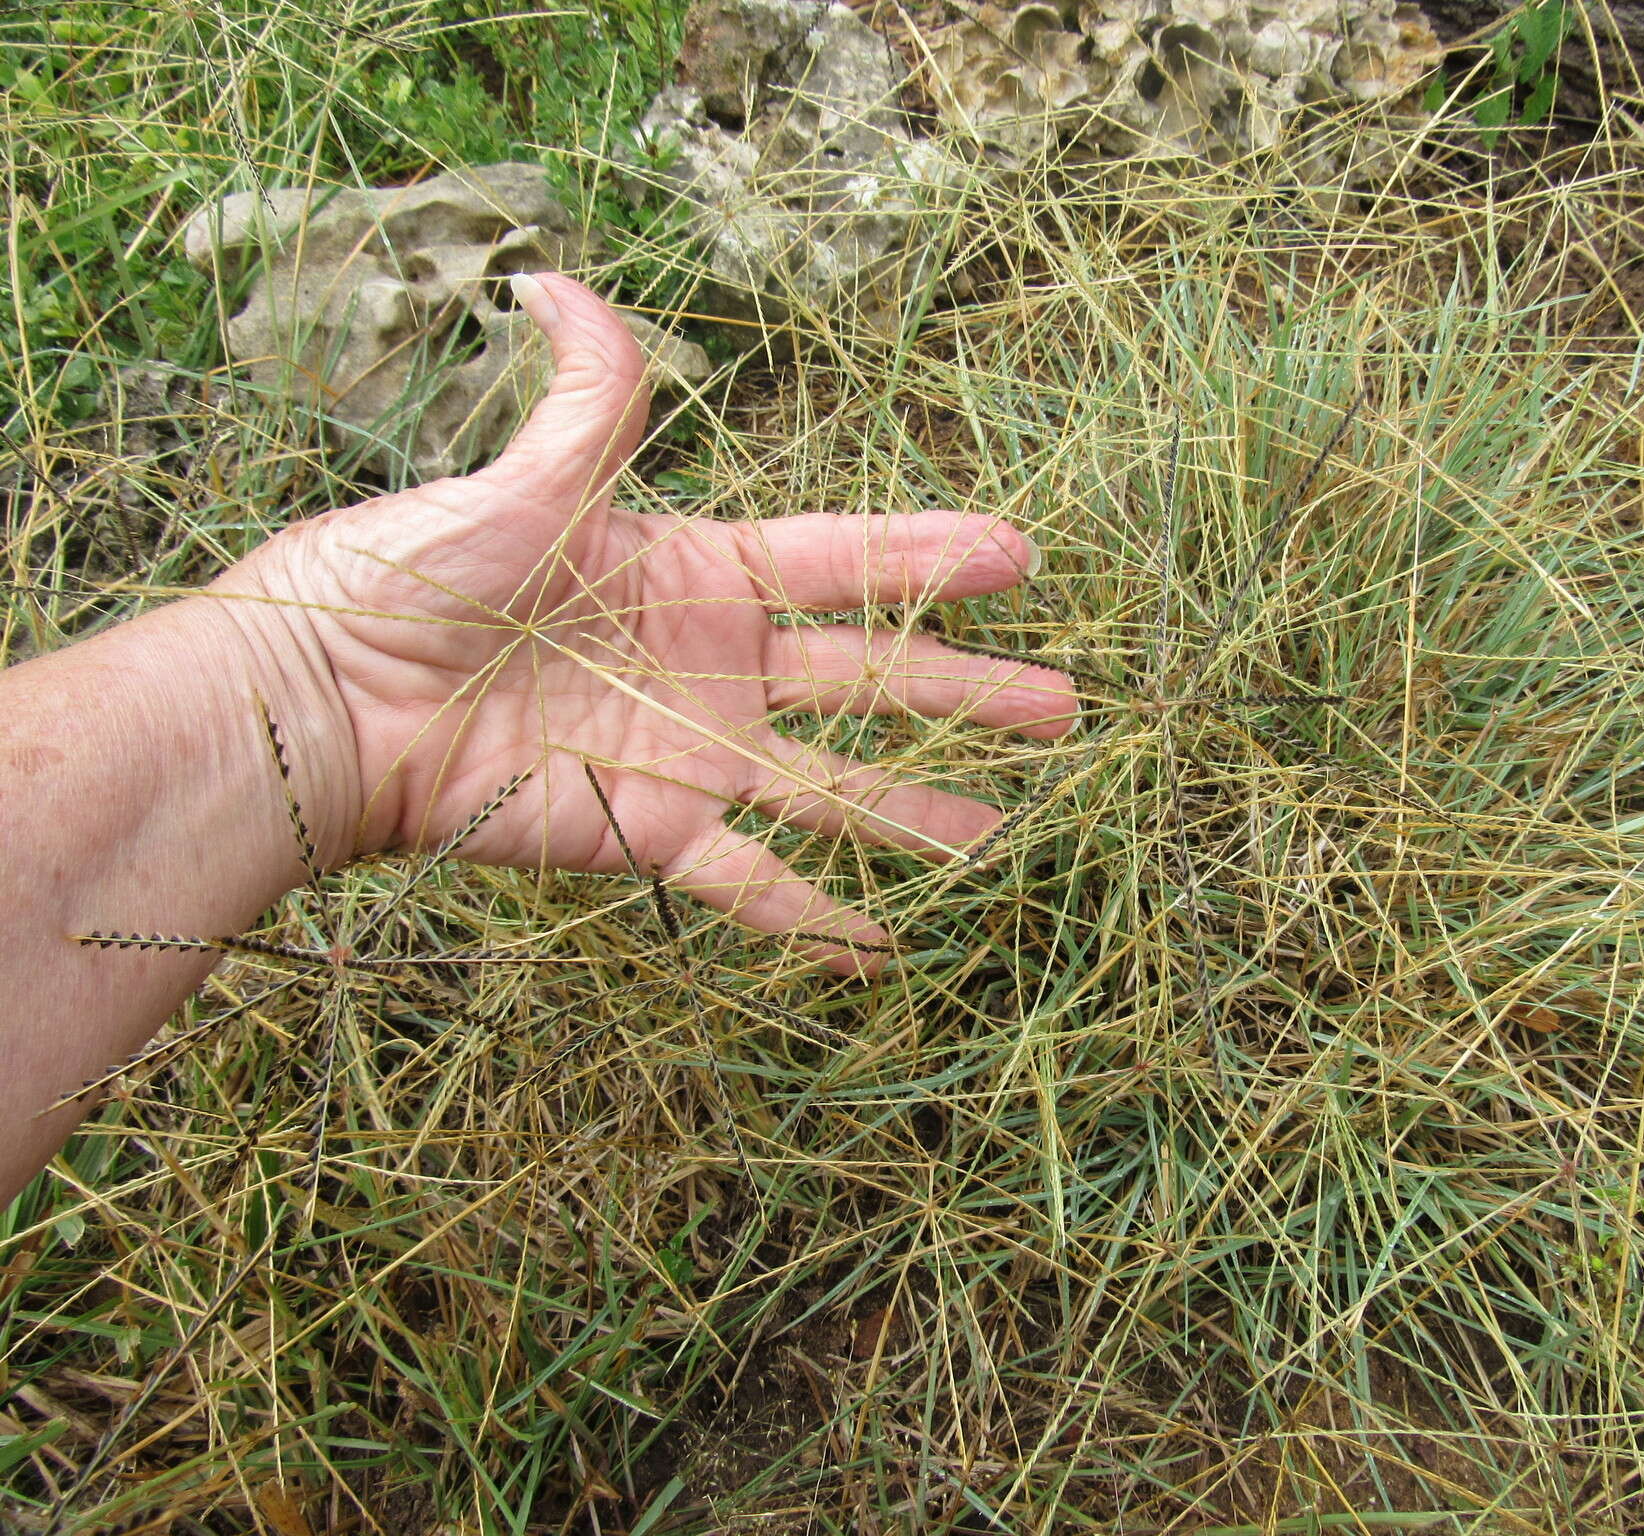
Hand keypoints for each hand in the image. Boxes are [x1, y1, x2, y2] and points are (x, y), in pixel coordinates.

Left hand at [215, 272, 1073, 972]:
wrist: (323, 704)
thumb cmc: (408, 577)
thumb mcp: (515, 483)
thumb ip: (585, 402)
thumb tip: (557, 279)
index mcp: (696, 569)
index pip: (843, 560)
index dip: (932, 557)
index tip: (1022, 556)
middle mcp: (713, 667)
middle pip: (869, 679)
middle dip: (969, 692)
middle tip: (1065, 708)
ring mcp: (690, 757)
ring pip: (835, 790)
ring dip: (920, 813)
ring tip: (1006, 834)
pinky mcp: (649, 836)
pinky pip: (750, 885)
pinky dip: (815, 918)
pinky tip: (884, 947)